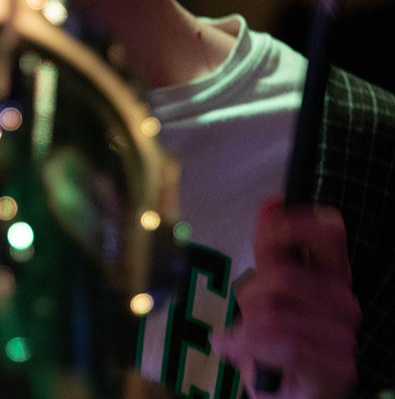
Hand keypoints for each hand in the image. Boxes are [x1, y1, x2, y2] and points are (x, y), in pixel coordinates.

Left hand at [212, 196, 361, 397]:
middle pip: (281, 275)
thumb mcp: (266, 291)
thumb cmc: (275, 345)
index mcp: (331, 278)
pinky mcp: (337, 368)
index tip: (271, 217)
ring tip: (247, 341)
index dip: (296, 223)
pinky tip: (237, 351)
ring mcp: (344, 337)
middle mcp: (344, 303)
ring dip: (246, 327)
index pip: (328, 235)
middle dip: (250, 294)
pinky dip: (246, 347)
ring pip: (273, 310)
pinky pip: (279, 341)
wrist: (284, 395)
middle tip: (249, 316)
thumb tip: (271, 203)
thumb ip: (269, 250)